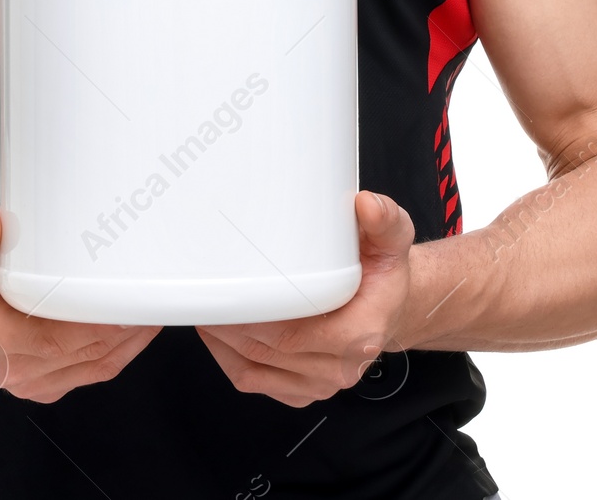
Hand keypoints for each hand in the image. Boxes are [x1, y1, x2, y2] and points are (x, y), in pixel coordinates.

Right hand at [0, 204, 162, 403]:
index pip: (57, 340)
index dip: (99, 322)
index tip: (128, 298)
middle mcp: (15, 369)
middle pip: (87, 352)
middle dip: (126, 325)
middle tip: (156, 292)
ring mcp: (36, 382)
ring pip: (98, 364)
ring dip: (132, 337)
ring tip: (155, 304)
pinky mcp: (52, 382)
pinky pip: (96, 369)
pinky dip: (123, 348)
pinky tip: (139, 323)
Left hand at [196, 190, 414, 406]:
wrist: (390, 306)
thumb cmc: (383, 274)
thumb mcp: (392, 239)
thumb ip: (384, 220)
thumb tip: (367, 205)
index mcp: (360, 334)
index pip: (293, 335)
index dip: (255, 317)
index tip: (228, 292)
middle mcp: (340, 366)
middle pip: (267, 351)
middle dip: (229, 324)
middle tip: (204, 293)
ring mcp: (320, 383)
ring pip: (254, 369)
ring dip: (222, 342)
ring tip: (204, 308)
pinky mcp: (303, 390)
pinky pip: (255, 381)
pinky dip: (228, 359)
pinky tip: (217, 333)